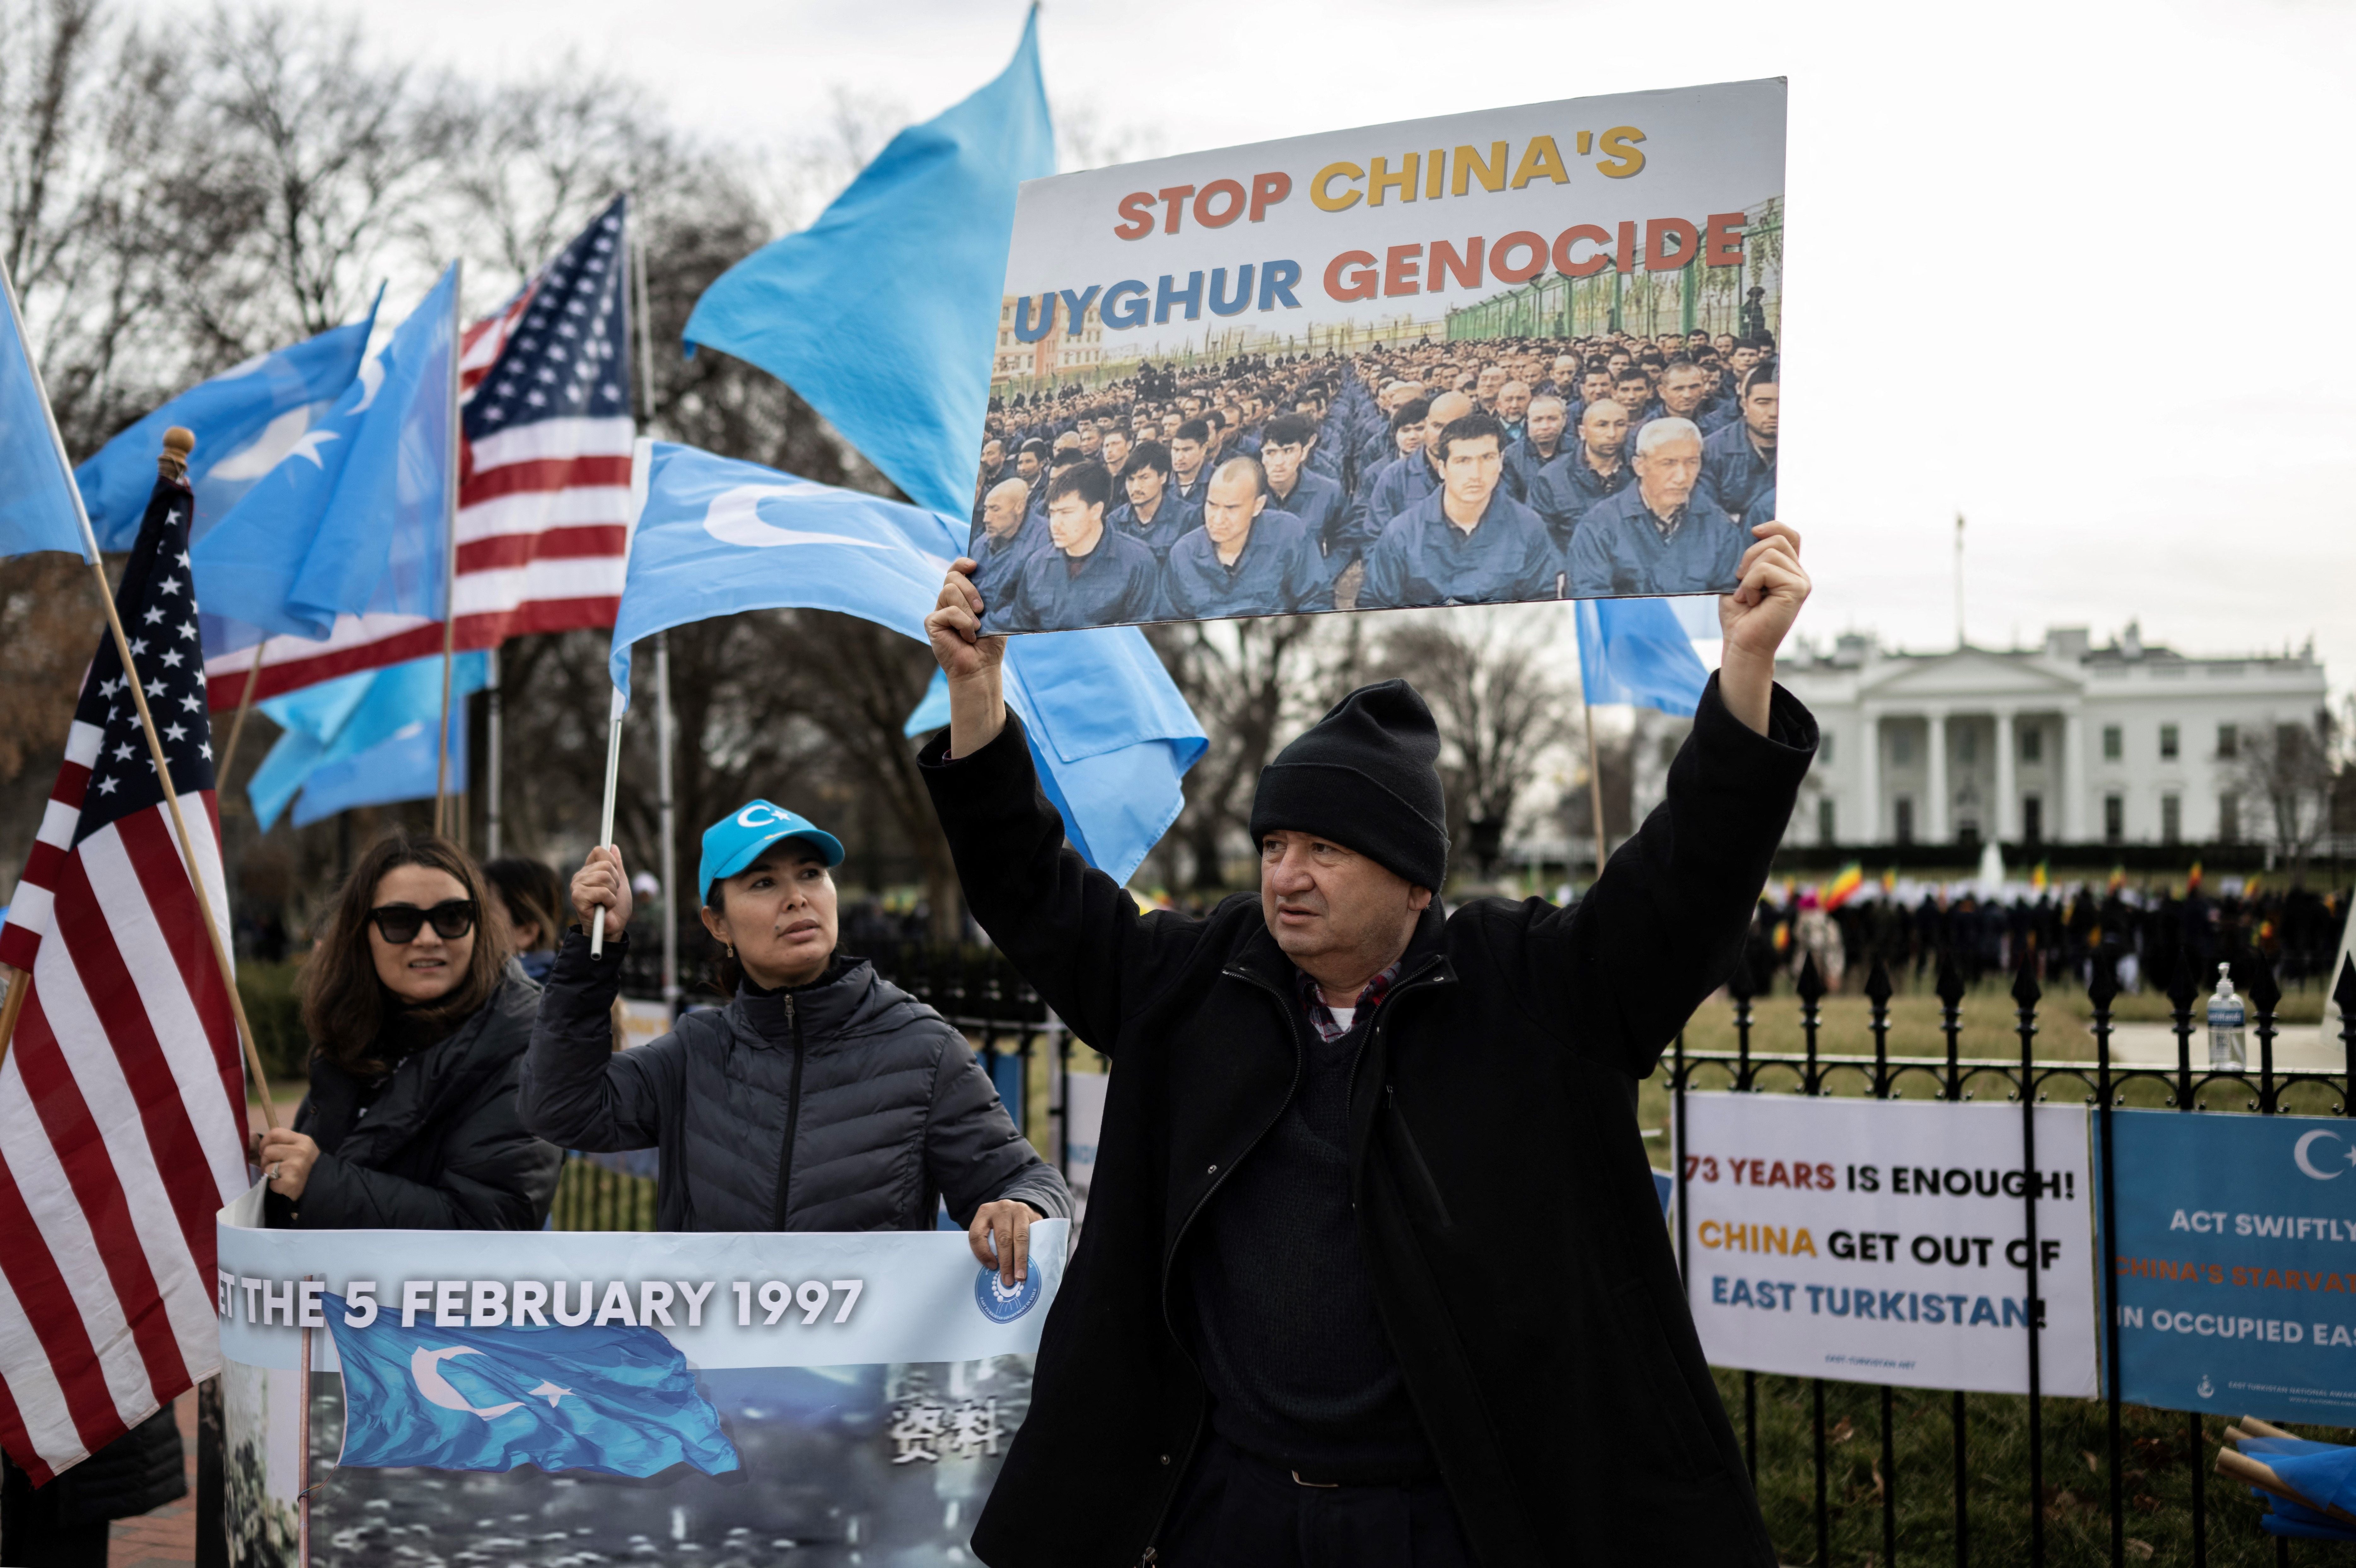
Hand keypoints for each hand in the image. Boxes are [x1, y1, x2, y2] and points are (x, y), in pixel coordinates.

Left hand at [257, 1129, 319, 1199]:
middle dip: (267, 1160)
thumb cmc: (306, 1166)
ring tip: (281, 1176)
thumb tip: (250, 1135)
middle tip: (276, 1167)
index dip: (265, 1142)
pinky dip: (274, 1186)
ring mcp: (296, 1167)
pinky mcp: (291, 1183)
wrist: (322, 1186)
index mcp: (303, 1140)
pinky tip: (284, 1186)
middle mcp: (301, 1151)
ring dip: (270, 1174)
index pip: (275, 1133)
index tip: (266, 1150)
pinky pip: (270, 1182)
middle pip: (268, 1151)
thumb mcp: (298, 1148)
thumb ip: (279, 1142)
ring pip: (267, 1167)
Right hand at [571, 845, 630, 940]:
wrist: (612, 928)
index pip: (599, 851)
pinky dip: (609, 901)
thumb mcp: (621, 882)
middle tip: (610, 895)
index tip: (613, 878)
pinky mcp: (577, 897)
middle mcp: (580, 876)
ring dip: (613, 892)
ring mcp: (577, 886)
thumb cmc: (616, 908)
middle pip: (606, 865)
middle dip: (616, 881)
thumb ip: (616, 865)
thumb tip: (613, 846)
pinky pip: (602, 891)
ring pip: (605, 877)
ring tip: (607, 902)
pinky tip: (604, 908)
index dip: (612, 863)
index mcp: (589, 871)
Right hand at [923, 562, 1007, 755]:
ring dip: (967, 609)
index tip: (975, 566)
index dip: (962, 564)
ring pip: (949, 591)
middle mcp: (948, 600)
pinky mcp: (931, 622)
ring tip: (976, 627)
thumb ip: (993, 595)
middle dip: (970, 589)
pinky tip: (968, 636)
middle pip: (952, 577)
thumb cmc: (990, 642)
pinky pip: (948, 612)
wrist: (982, 666)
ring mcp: (938, 610)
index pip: (956, 570)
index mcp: (963, 595)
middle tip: (981, 609)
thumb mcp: (996, 614)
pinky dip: (962, 623)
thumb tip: (1000, 574)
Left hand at [967, 1199, 1038, 1287]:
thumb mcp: (989, 1228)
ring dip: (1020, 1259)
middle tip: (1008, 1280)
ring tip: (1020, 1276)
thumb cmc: (999, 1224)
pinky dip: (1032, 1251)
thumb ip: (988, 1243)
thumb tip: (992, 1271)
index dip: (982, 1253)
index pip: (977, 1235)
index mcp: (984, 1213)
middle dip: (1006, 1262)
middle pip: (1002, 1238)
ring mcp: (1019, 1210)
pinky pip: (1033, 1235)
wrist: (1017, 1208)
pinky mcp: (1033, 1215)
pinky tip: (1032, 1263)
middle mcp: (1001, 1209)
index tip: (991, 1267)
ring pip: (1020, 1237)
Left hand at [1716, 520, 1807, 734]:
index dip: (1773, 525)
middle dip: (1749, 554)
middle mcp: (1799, 573)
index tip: (1752, 531)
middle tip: (1739, 580)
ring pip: (1770, 552)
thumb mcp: (1740, 579)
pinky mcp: (1797, 589)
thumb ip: (1749, 557)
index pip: (1788, 535)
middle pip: (1777, 538)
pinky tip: (1751, 601)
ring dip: (1748, 573)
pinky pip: (1766, 569)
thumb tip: (1750, 531)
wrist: (1741, 644)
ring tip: (1746, 595)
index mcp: (1787, 569)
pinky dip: (1750, 584)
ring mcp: (1801, 581)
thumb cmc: (1739, 615)